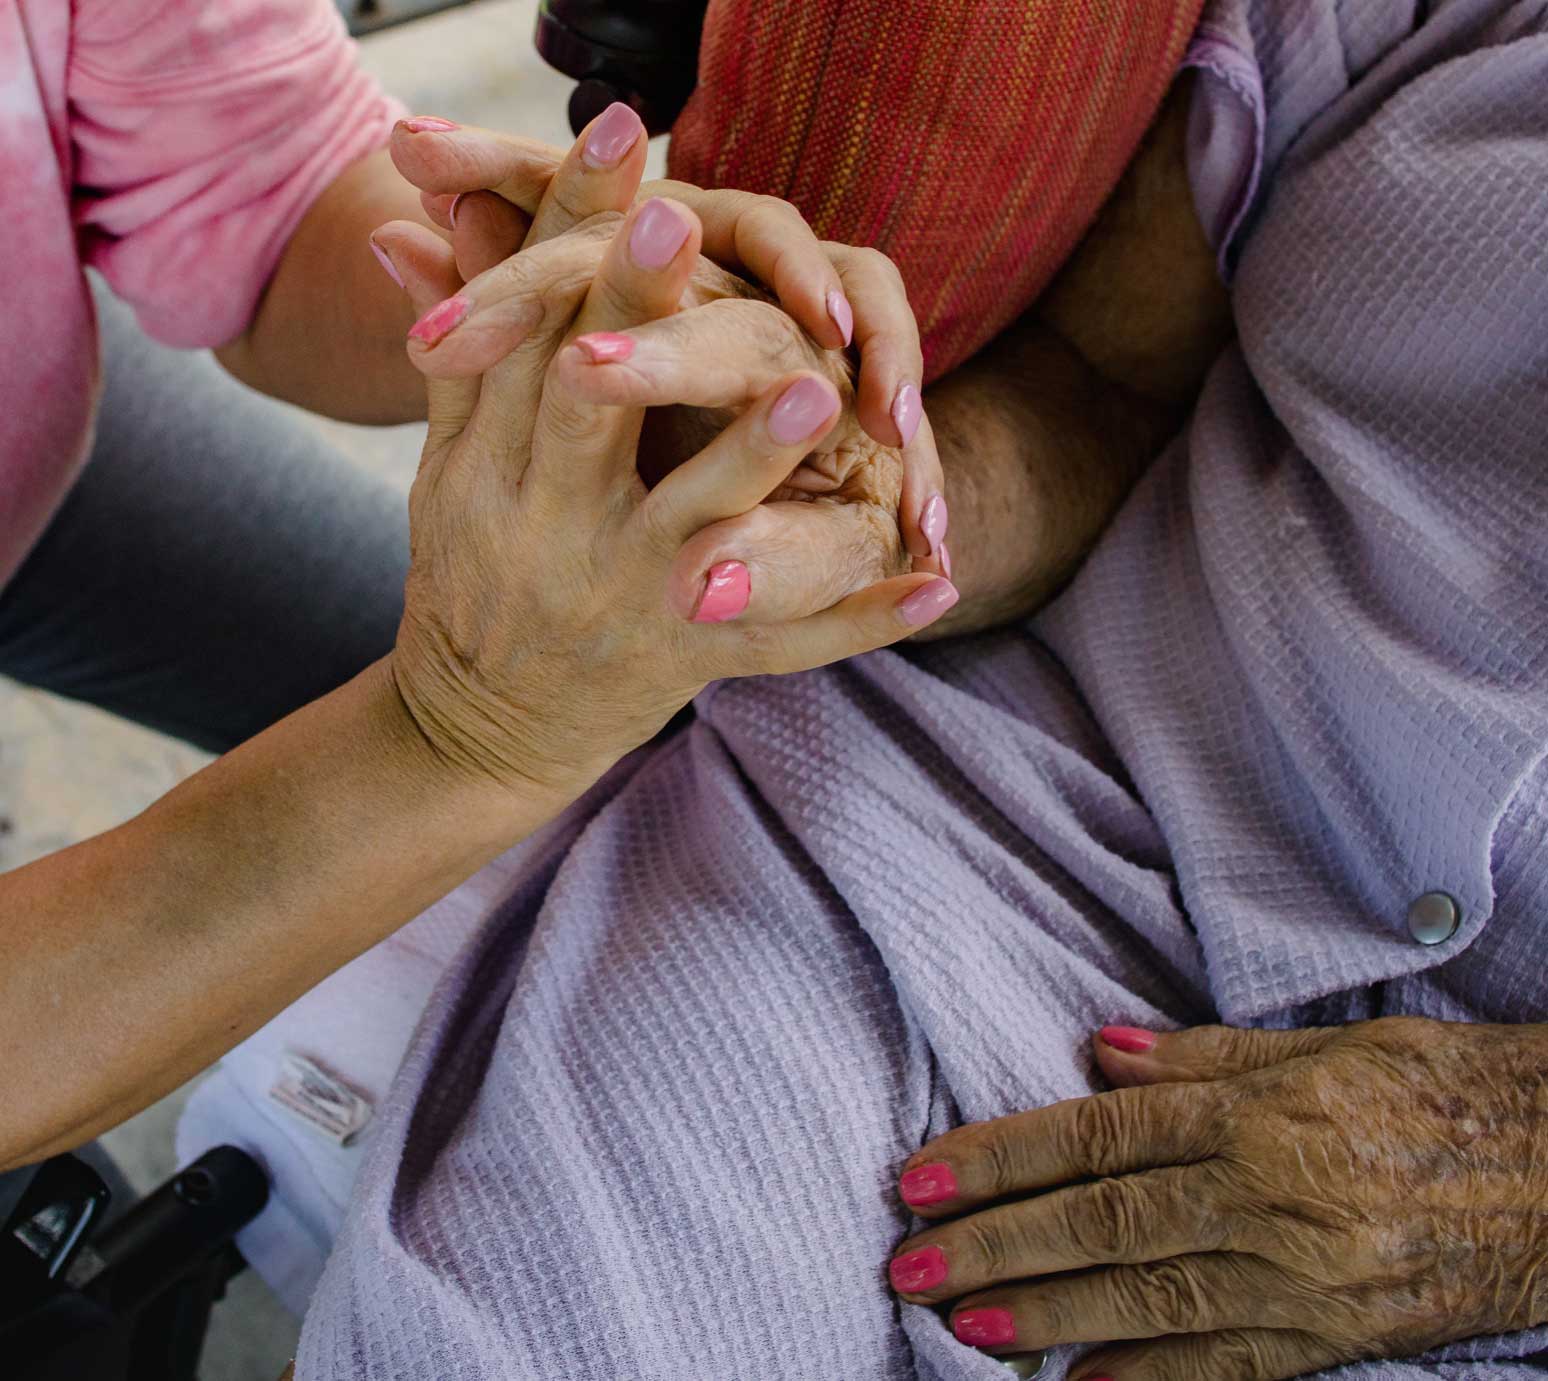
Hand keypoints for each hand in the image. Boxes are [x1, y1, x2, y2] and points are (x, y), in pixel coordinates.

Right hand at [373, 121, 956, 799]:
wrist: (484, 726)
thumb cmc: (475, 570)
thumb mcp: (450, 465)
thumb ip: (460, 352)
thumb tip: (404, 219)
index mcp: (494, 469)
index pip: (528, 334)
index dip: (568, 234)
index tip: (616, 139)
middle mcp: (556, 530)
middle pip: (593, 414)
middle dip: (642, 323)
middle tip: (691, 227)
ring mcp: (630, 599)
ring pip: (698, 524)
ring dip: (758, 459)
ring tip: (824, 391)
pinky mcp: (691, 659)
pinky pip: (785, 645)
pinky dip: (862, 621)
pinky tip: (938, 587)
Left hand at [887, 1018, 1547, 1379]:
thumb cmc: (1442, 1087)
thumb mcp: (1326, 1046)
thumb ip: (1203, 1058)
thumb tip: (1101, 1053)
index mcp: (1258, 1114)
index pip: (1097, 1135)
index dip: (1002, 1157)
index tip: (922, 1177)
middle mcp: (1271, 1199)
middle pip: (1106, 1224)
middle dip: (997, 1245)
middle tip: (909, 1265)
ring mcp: (1305, 1279)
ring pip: (1151, 1303)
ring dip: (1049, 1318)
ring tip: (966, 1327)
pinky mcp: (1339, 1338)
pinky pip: (1232, 1368)